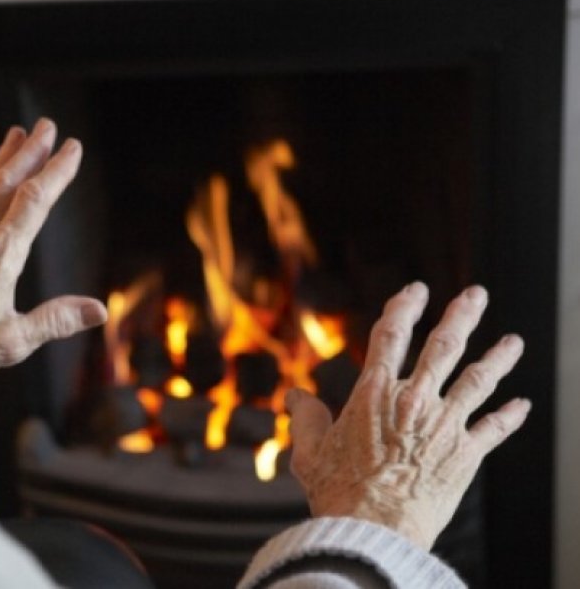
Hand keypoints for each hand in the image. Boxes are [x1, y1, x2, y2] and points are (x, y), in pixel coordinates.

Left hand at [0, 118, 106, 388]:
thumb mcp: (12, 342)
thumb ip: (56, 321)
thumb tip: (99, 309)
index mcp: (0, 256)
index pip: (34, 202)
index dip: (56, 172)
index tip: (72, 148)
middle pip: (8, 183)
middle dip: (30, 152)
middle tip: (47, 126)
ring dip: (2, 160)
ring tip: (16, 135)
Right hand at [286, 282, 529, 549]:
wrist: (375, 529)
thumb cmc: (339, 491)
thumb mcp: (310, 450)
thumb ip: (305, 417)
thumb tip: (296, 395)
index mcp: (375, 393)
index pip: (392, 334)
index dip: (404, 306)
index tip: (415, 290)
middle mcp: (414, 400)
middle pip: (444, 346)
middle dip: (462, 316)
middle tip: (475, 296)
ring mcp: (444, 425)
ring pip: (478, 379)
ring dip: (498, 357)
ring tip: (513, 341)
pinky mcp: (465, 455)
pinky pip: (494, 428)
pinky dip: (509, 415)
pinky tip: (522, 404)